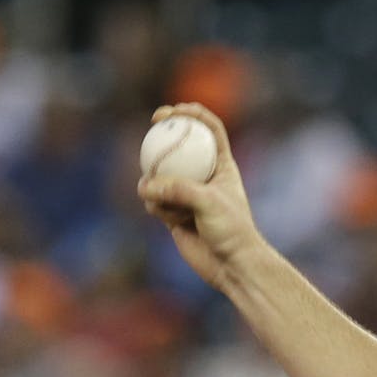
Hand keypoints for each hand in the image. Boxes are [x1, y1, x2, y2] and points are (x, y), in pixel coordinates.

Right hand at [137, 103, 264, 289]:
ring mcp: (187, 194)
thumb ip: (177, 190)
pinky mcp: (174, 212)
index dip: (192, 114)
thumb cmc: (231, 231)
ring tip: (171, 204)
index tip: (174, 111)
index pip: (209, 130)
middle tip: (153, 123)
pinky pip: (154, 201)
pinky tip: (171, 221)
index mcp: (222, 166)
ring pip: (160, 176)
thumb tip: (145, 185)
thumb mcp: (208, 203)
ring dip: (158, 185)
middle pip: (180, 145)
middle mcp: (204, 176)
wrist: (231, 265)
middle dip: (164, 132)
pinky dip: (157, 207)